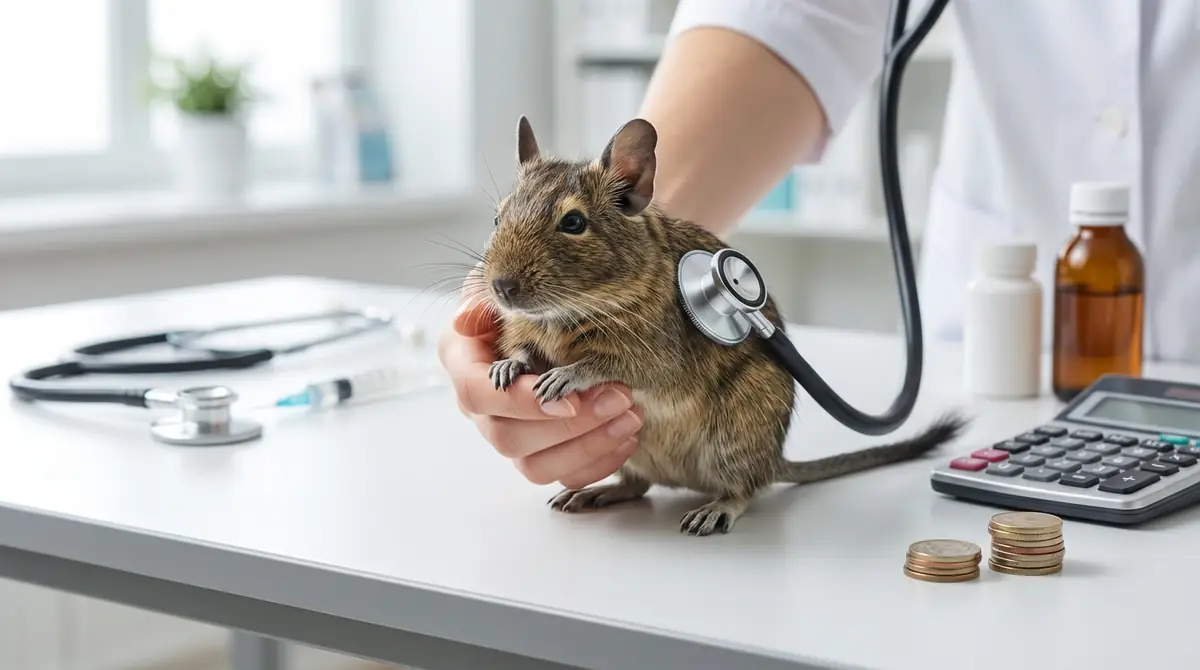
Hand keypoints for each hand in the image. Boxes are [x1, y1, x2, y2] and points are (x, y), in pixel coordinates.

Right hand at [438, 273, 642, 488]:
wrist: (544, 320)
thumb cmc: (520, 305)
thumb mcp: (498, 289)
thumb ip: (482, 300)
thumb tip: (464, 322)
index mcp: (465, 366)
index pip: (478, 394)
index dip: (520, 402)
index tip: (568, 398)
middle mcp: (482, 410)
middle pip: (509, 438)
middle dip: (570, 425)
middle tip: (618, 398)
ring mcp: (510, 436)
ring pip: (536, 466)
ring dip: (589, 446)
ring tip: (631, 416)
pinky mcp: (539, 454)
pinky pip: (563, 474)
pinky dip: (598, 461)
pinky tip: (627, 435)